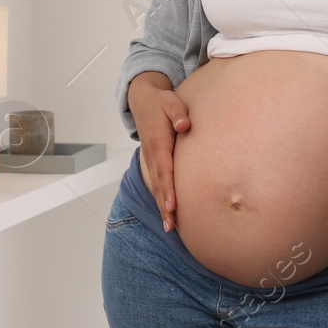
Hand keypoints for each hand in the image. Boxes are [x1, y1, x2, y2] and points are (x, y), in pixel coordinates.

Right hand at [127, 76, 191, 232]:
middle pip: (159, 184)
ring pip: (157, 186)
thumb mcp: (171, 103)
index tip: (173, 205)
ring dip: (162, 206)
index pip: (164, 169)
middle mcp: (152, 154)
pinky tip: (168, 212)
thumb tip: (183, 125)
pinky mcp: (152, 160)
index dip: (168, 188)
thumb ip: (178, 114)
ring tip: (170, 227)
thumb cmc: (161, 102)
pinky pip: (157, 182)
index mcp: (158, 142)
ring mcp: (150, 158)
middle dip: (165, 206)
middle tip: (171, 226)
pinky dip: (161, 198)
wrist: (143, 100)